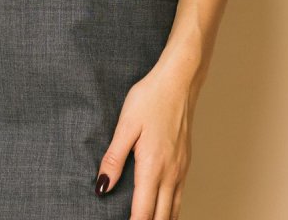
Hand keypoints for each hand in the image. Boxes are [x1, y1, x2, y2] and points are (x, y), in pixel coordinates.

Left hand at [94, 57, 195, 219]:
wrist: (178, 81)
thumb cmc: (150, 99)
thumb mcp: (126, 125)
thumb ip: (113, 158)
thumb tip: (102, 187)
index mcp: (153, 167)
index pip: (143, 212)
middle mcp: (171, 174)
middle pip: (161, 218)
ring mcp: (181, 170)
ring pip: (173, 211)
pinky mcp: (185, 163)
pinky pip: (180, 197)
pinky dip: (171, 211)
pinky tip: (162, 210)